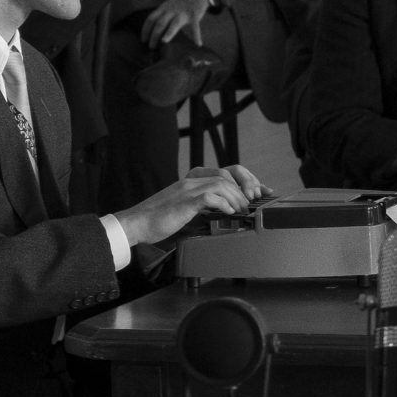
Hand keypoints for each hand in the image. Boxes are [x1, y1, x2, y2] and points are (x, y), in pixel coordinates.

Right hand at [117, 164, 265, 245]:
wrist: (134, 225)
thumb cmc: (158, 220)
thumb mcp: (186, 210)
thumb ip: (204, 206)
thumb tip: (227, 213)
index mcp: (192, 180)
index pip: (226, 171)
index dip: (247, 179)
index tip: (262, 191)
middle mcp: (191, 180)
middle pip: (227, 172)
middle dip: (246, 185)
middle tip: (254, 201)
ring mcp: (187, 189)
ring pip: (222, 182)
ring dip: (237, 196)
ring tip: (242, 209)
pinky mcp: (184, 201)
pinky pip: (210, 196)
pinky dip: (224, 203)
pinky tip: (228, 212)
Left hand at [139, 0, 213, 47]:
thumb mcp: (169, 4)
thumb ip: (163, 14)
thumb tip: (155, 29)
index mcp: (164, 8)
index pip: (151, 18)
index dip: (145, 29)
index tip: (143, 40)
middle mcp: (172, 10)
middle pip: (160, 22)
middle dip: (154, 35)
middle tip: (151, 47)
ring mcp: (183, 12)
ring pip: (174, 23)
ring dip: (168, 33)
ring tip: (164, 42)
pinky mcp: (195, 14)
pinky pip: (195, 26)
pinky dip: (197, 36)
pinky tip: (198, 44)